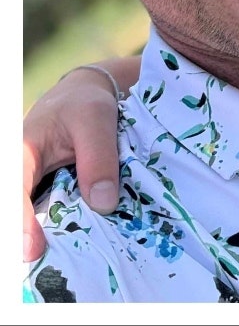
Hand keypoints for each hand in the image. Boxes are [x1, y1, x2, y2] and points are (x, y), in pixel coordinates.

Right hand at [23, 65, 126, 261]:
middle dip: (23, 237)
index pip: (12, 191)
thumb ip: (99, 160)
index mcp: (20, 152)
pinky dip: (56, 229)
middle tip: (40, 264)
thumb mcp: (97, 121)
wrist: (85, 95)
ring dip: (42, 235)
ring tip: (55, 262)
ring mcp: (29, 184)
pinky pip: (46, 213)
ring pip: (30, 215)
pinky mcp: (44, 191)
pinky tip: (71, 246)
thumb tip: (103, 204)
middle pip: (16, 209)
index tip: (31, 249)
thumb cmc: (85, 105)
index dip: (19, 223)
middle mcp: (19, 172)